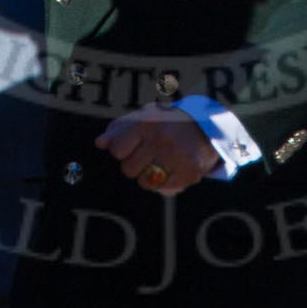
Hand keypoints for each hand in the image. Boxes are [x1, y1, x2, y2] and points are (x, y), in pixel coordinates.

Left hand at [95, 103, 219, 193]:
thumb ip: (120, 129)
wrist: (206, 127)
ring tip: (161, 161)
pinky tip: (173, 169)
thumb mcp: (145, 117)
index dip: (122, 151)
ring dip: (149, 176)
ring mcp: (175, 157)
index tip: (133, 146)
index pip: (117, 149)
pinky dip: (165, 184)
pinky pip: (163, 190)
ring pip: (145, 183)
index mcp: (147, 124)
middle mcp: (161, 140)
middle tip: (149, 154)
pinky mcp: (188, 173)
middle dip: (135, 164)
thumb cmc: (168, 123)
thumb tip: (100, 143)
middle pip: (128, 169)